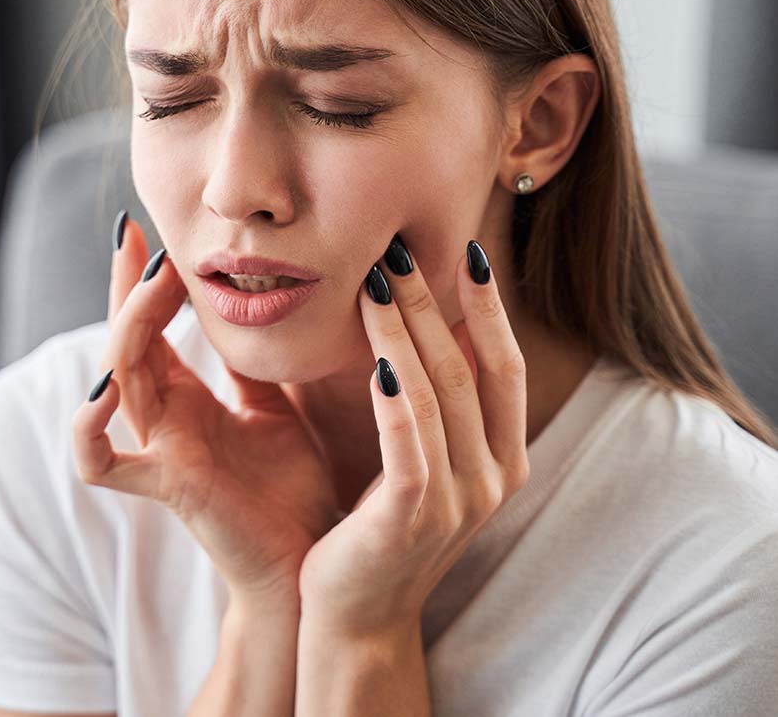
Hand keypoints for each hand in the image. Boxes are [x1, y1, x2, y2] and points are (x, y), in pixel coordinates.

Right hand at [71, 213, 339, 603]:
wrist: (308, 558)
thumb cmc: (291, 486)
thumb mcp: (275, 405)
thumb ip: (253, 364)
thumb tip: (259, 304)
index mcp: (188, 399)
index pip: (152, 327)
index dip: (144, 282)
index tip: (151, 231)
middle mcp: (165, 419)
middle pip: (127, 341)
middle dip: (129, 289)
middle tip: (141, 239)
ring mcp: (160, 450)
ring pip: (117, 379)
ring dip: (127, 329)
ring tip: (151, 284)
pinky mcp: (166, 485)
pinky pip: (102, 463)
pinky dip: (89, 429)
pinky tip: (106, 388)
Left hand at [297, 235, 530, 634]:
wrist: (359, 615)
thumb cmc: (386, 525)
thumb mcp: (429, 461)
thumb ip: (439, 405)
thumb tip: (426, 326)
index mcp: (503, 458)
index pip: (506, 368)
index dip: (491, 309)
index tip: (470, 253)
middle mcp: (493, 477)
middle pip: (469, 369)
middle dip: (435, 304)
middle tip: (401, 250)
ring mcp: (459, 501)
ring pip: (436, 394)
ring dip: (405, 333)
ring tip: (375, 283)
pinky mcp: (412, 518)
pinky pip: (409, 444)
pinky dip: (395, 396)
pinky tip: (375, 358)